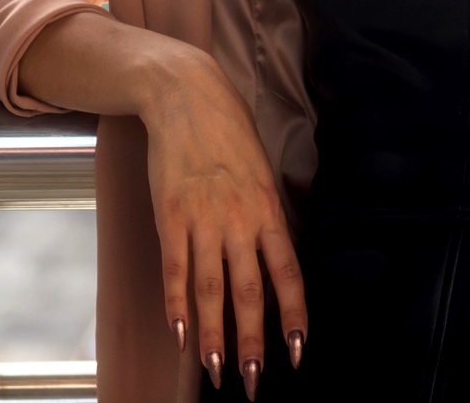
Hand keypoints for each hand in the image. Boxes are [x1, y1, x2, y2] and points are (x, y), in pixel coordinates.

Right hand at [140, 47, 306, 398]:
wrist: (188, 96)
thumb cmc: (228, 134)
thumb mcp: (260, 172)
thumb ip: (266, 216)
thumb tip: (273, 260)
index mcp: (269, 208)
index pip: (288, 272)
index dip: (294, 314)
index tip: (298, 351)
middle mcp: (241, 218)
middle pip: (250, 291)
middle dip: (252, 341)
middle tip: (251, 381)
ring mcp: (204, 218)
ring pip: (211, 288)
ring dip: (214, 334)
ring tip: (216, 371)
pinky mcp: (171, 215)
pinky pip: (176, 267)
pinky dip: (176, 304)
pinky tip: (181, 333)